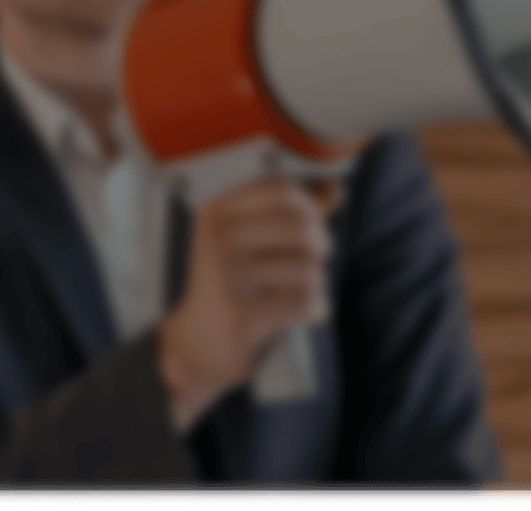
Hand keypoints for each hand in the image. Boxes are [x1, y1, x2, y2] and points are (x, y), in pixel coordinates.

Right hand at [156, 177, 343, 433]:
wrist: (195, 344)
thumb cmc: (232, 286)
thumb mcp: (252, 241)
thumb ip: (292, 212)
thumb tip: (334, 187)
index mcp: (218, 211)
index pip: (281, 191)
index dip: (310, 206)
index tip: (314, 222)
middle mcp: (217, 238)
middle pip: (302, 227)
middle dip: (320, 248)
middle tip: (310, 264)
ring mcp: (226, 276)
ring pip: (308, 268)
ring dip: (315, 284)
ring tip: (296, 293)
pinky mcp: (239, 314)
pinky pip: (303, 302)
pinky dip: (313, 310)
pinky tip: (299, 314)